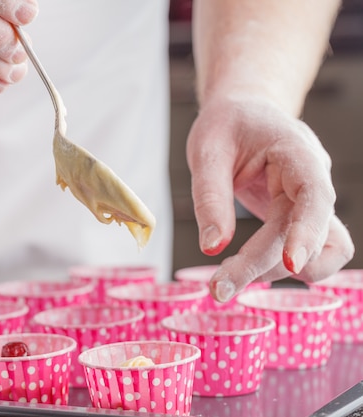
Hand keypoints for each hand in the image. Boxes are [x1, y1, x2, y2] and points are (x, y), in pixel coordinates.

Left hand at [186, 96, 354, 301]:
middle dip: (263, 265)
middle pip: (306, 234)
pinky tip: (249, 269)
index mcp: (296, 153)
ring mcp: (311, 202)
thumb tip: (212, 248)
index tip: (291, 265)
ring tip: (229, 277)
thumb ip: (210, 197)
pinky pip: (313, 252)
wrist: (242, 111)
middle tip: (217, 289)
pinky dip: (285, 266)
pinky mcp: (301, 217)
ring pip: (320, 251)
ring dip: (279, 270)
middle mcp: (312, 180)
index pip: (315, 195)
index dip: (307, 232)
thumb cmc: (226, 125)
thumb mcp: (207, 151)